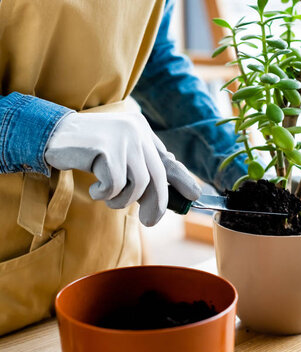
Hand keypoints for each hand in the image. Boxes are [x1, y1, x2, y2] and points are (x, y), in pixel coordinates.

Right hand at [45, 112, 200, 225]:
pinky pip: (116, 185)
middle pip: (156, 176)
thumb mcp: (118, 154)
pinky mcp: (106, 148)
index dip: (182, 178)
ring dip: (123, 201)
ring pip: (138, 184)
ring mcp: (122, 138)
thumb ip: (139, 165)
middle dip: (156, 204)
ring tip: (108, 199)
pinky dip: (106, 194)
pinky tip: (94, 189)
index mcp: (141, 130)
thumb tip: (163, 189)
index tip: (195, 195)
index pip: (166, 159)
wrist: (53, 136)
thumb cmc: (87, 150)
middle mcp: (136, 131)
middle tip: (149, 221)